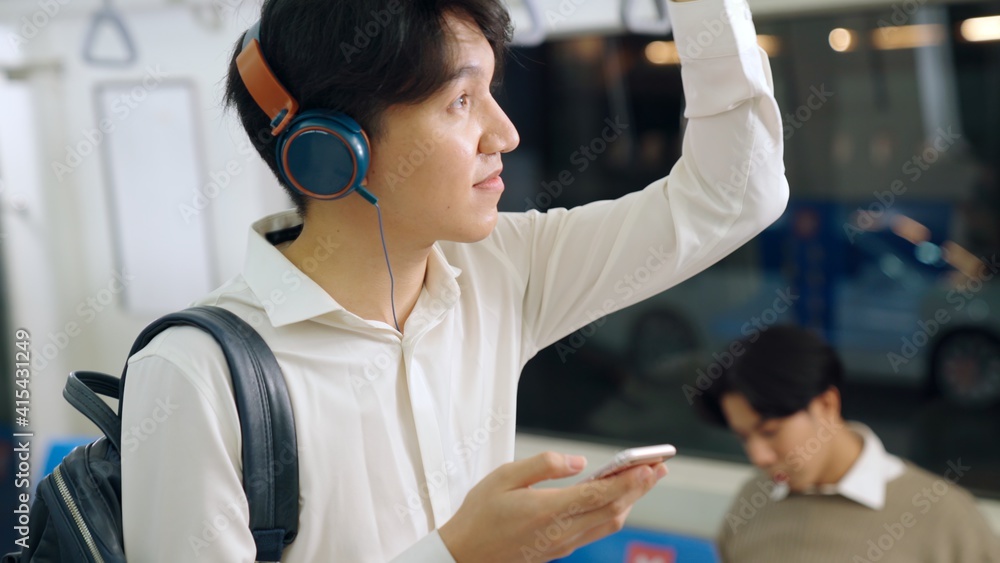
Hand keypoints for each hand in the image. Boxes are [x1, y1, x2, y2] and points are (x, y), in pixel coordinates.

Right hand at [438, 451, 668, 562]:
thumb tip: (579, 462)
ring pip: (608, 523)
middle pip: (613, 509)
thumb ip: (544, 465)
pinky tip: (616, 498)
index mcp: (547, 510)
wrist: (464, 557)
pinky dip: (613, 512)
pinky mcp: (559, 550)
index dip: (630, 480)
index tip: (650, 465)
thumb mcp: (504, 477)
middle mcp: (561, 531)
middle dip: (640, 487)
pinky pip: (596, 531)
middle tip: (659, 467)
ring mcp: (562, 544)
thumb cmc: (480, 514)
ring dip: (631, 501)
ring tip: (645, 479)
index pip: (600, 494)